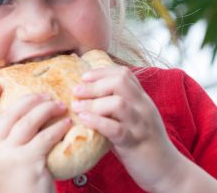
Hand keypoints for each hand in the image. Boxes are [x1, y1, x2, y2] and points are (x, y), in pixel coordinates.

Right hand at [0, 80, 71, 192]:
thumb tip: (24, 113)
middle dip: (29, 100)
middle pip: (9, 114)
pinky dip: (58, 127)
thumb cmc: (20, 185)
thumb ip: (6, 141)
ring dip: (46, 109)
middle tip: (46, 94)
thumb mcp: (4, 162)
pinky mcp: (28, 162)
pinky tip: (67, 124)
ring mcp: (8, 156)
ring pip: (28, 121)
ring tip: (60, 105)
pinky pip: (45, 136)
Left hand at [71, 66, 180, 191]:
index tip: (84, 78)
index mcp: (141, 99)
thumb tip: (85, 96)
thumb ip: (114, 106)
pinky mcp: (135, 143)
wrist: (168, 171)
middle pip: (120, 82)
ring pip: (118, 103)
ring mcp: (140, 125)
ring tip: (77, 108)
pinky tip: (84, 120)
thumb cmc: (141, 144)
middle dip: (94, 85)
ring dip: (93, 103)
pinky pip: (116, 129)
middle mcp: (143, 107)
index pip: (123, 74)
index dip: (101, 72)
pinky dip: (97, 122)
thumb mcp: (131, 119)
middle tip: (75, 92)